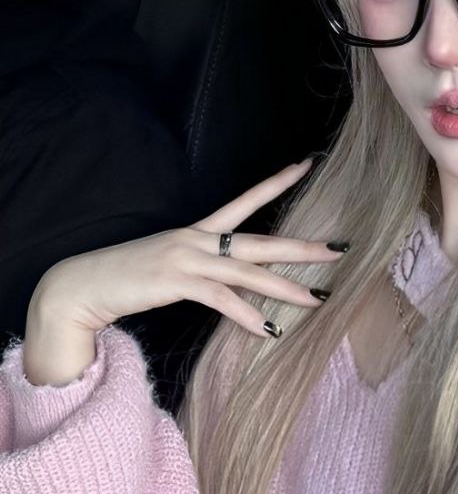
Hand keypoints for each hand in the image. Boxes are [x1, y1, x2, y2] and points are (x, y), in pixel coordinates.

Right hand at [33, 158, 341, 338]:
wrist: (83, 285)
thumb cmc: (129, 277)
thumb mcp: (172, 264)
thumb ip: (205, 269)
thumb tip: (238, 282)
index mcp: (199, 231)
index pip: (246, 200)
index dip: (277, 182)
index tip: (306, 164)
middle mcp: (198, 239)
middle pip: (261, 241)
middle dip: (302, 247)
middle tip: (339, 249)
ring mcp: (187, 259)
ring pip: (248, 272)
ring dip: (285, 289)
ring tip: (316, 300)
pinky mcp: (176, 282)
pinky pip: (221, 299)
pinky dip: (247, 315)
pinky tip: (268, 330)